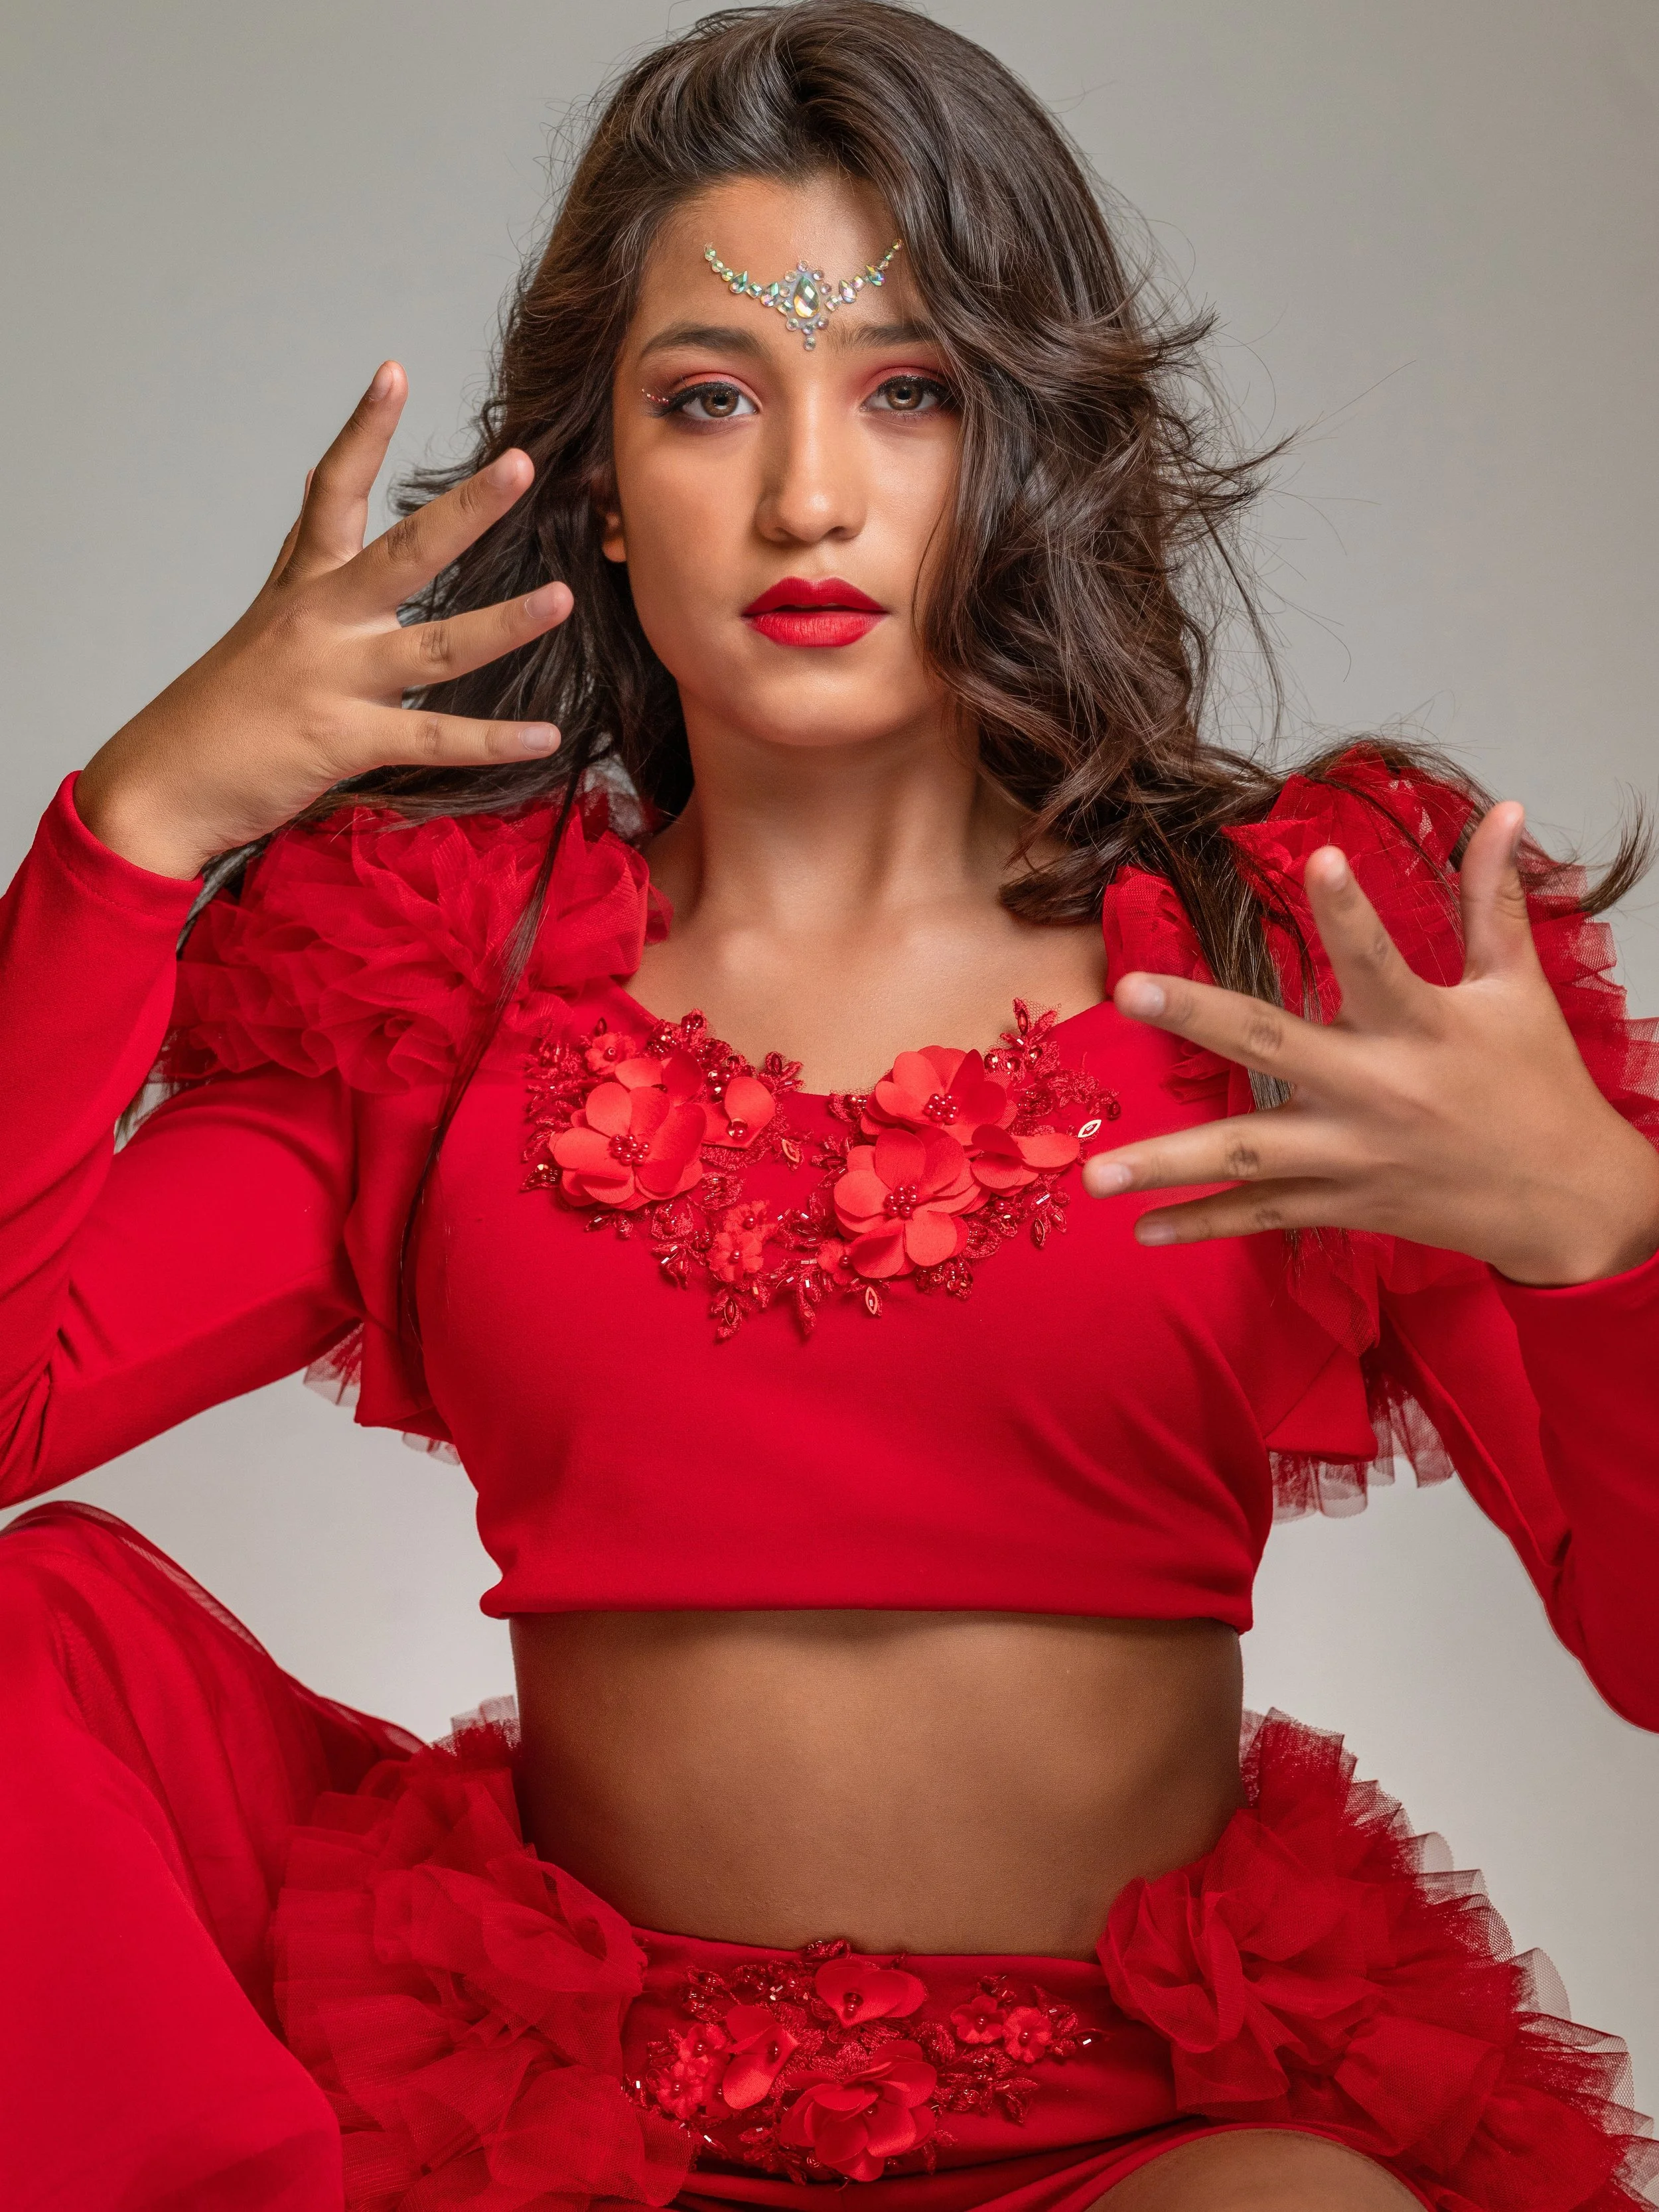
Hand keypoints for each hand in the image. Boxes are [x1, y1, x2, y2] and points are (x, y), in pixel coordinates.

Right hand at [75, 362, 571, 878]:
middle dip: (467, 510)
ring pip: (437, 645)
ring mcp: (336, 679)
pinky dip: (492, 741)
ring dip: (505, 623)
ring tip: (561, 598)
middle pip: (405, 552)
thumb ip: (308, 550)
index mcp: (305, 588)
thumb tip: (323, 473)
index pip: (333, 492)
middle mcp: (322, 621)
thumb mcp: (265, 613)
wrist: (165, 782)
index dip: (363, 431)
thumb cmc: (224, 707)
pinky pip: (434, 738)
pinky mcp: (345, 739)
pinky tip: (545, 736)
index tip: (394, 372)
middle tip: (521, 465)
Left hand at [1081, 802, 1658, 1285]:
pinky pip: (1263, 1215)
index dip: (1352, 912)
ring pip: (1249, 1155)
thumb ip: (1492, 901)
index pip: (1382, 960)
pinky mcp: (1345, 1202)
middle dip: (1200, 1019)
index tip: (1320, 858)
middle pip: (1276, 1046)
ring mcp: (1354, 1154)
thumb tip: (1506, 811)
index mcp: (1424, 1027)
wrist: (1568, 1201)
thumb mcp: (1518, 989)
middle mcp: (1379, 1090)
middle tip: (1127, 991)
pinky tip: (1142, 1229)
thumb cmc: (1538, 1086)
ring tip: (1095, 1173)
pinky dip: (1204, 1223)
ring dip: (1169, 1163)